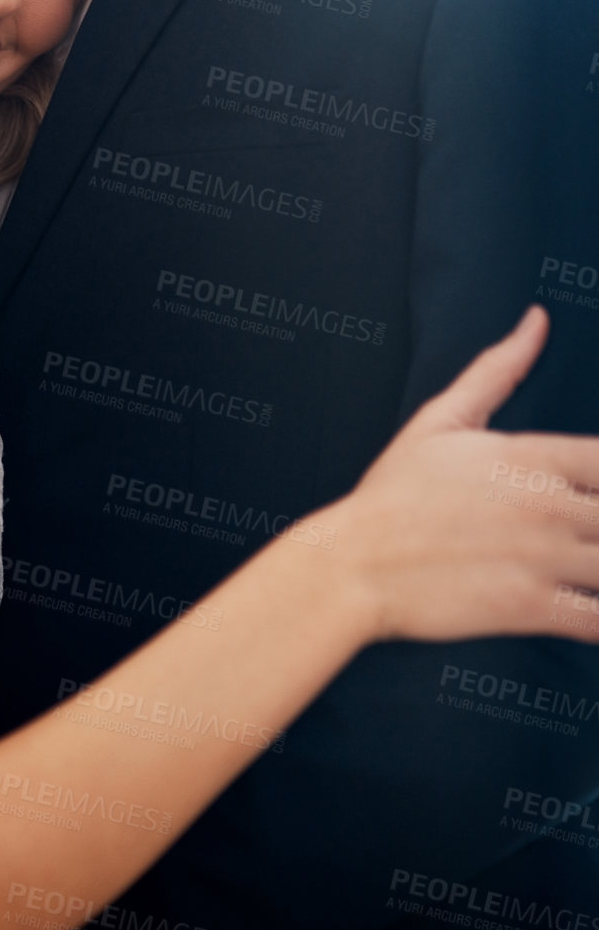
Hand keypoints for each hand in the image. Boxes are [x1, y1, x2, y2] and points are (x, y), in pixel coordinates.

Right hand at [330, 307, 598, 642]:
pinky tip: (592, 608)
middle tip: (591, 523)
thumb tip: (537, 320)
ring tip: (592, 557)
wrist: (355, 564)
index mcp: (533, 455)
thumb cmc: (395, 491)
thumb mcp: (442, 419)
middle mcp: (548, 504)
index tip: (594, 486)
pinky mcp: (532, 609)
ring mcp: (543, 558)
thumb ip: (498, 369)